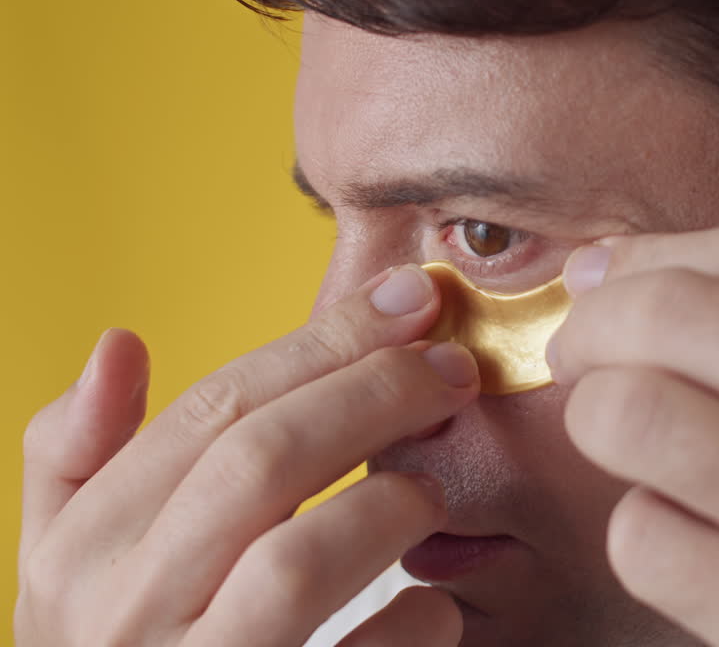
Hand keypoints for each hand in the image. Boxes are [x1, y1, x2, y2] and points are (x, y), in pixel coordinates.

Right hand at [17, 266, 474, 646]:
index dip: (324, 342)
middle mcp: (122, 617)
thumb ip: (77, 461)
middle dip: (373, 396)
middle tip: (453, 371)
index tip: (410, 302)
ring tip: (430, 490)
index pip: (214, 409)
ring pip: (299, 562)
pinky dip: (414, 626)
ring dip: (389, 505)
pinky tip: (434, 609)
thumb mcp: (66, 571)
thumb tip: (119, 342)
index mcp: (80, 555)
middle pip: (262, 462)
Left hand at [549, 222, 718, 646]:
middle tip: (584, 355)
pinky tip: (699, 538)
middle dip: (593, 327)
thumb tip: (623, 270)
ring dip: (604, 424)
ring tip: (638, 441)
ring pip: (628, 418)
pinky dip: (649, 532)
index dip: (650, 258)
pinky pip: (644, 542)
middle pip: (668, 316)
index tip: (610, 283)